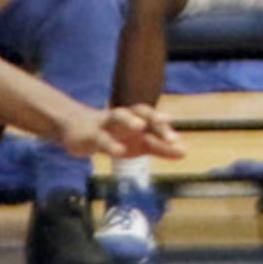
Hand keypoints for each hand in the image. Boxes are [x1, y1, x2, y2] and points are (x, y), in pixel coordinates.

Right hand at [57, 101, 182, 163]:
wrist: (78, 132)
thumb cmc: (114, 137)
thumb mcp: (139, 144)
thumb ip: (160, 148)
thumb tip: (184, 152)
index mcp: (137, 119)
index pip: (153, 120)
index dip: (164, 128)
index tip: (176, 141)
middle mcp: (124, 118)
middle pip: (139, 111)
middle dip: (152, 116)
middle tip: (167, 122)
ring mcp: (106, 124)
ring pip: (118, 115)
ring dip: (129, 119)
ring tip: (140, 126)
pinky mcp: (90, 135)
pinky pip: (101, 138)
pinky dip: (111, 144)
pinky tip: (120, 152)